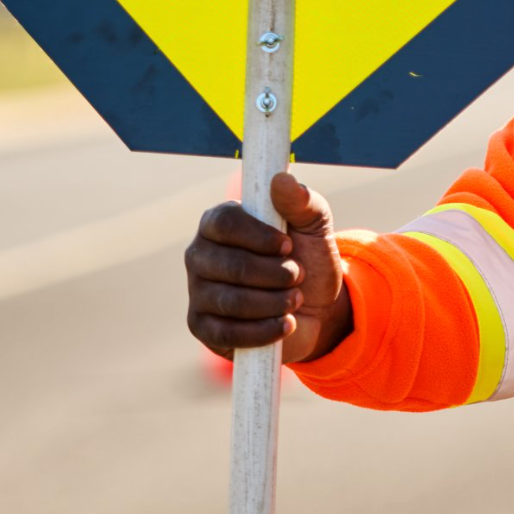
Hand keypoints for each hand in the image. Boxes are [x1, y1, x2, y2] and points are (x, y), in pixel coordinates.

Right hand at [184, 171, 352, 364]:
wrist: (315, 309)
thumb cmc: (308, 260)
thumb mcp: (315, 228)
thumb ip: (302, 202)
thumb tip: (282, 179)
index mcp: (219, 223)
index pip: (223, 223)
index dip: (258, 237)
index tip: (288, 246)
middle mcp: (200, 255)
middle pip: (228, 266)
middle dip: (274, 275)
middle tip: (298, 276)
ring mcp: (198, 292)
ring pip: (230, 301)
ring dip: (274, 302)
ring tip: (295, 299)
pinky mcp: (202, 327)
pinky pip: (226, 333)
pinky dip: (263, 330)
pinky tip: (285, 323)